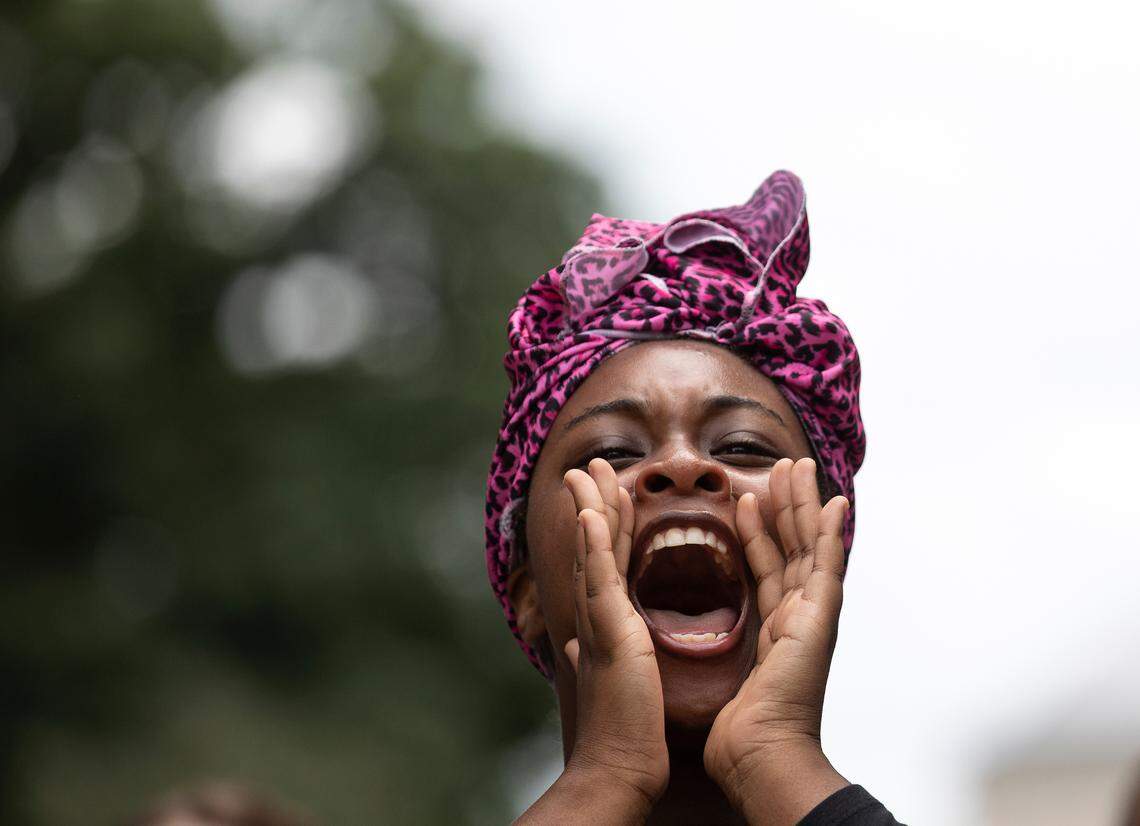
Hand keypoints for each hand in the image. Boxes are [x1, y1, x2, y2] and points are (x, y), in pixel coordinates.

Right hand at [562, 458, 668, 811]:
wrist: (619, 764)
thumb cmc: (621, 729)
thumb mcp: (609, 679)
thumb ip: (594, 653)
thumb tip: (575, 644)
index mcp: (601, 622)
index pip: (604, 562)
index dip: (606, 524)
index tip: (609, 494)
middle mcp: (593, 615)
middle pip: (593, 546)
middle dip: (593, 501)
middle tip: (592, 465)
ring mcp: (597, 619)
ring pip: (593, 552)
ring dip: (590, 506)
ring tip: (589, 469)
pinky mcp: (607, 630)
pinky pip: (600, 576)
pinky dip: (593, 542)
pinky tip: (590, 511)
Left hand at [704, 457, 848, 823]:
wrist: (761, 755)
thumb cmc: (740, 733)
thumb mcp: (718, 678)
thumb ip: (701, 653)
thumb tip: (662, 645)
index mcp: (775, 629)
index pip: (766, 568)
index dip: (758, 532)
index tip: (746, 500)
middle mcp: (798, 617)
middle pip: (792, 548)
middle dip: (787, 506)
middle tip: (783, 466)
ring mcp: (814, 615)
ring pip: (809, 545)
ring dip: (804, 503)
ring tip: (798, 466)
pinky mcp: (821, 616)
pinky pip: (826, 563)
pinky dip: (831, 531)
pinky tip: (834, 501)